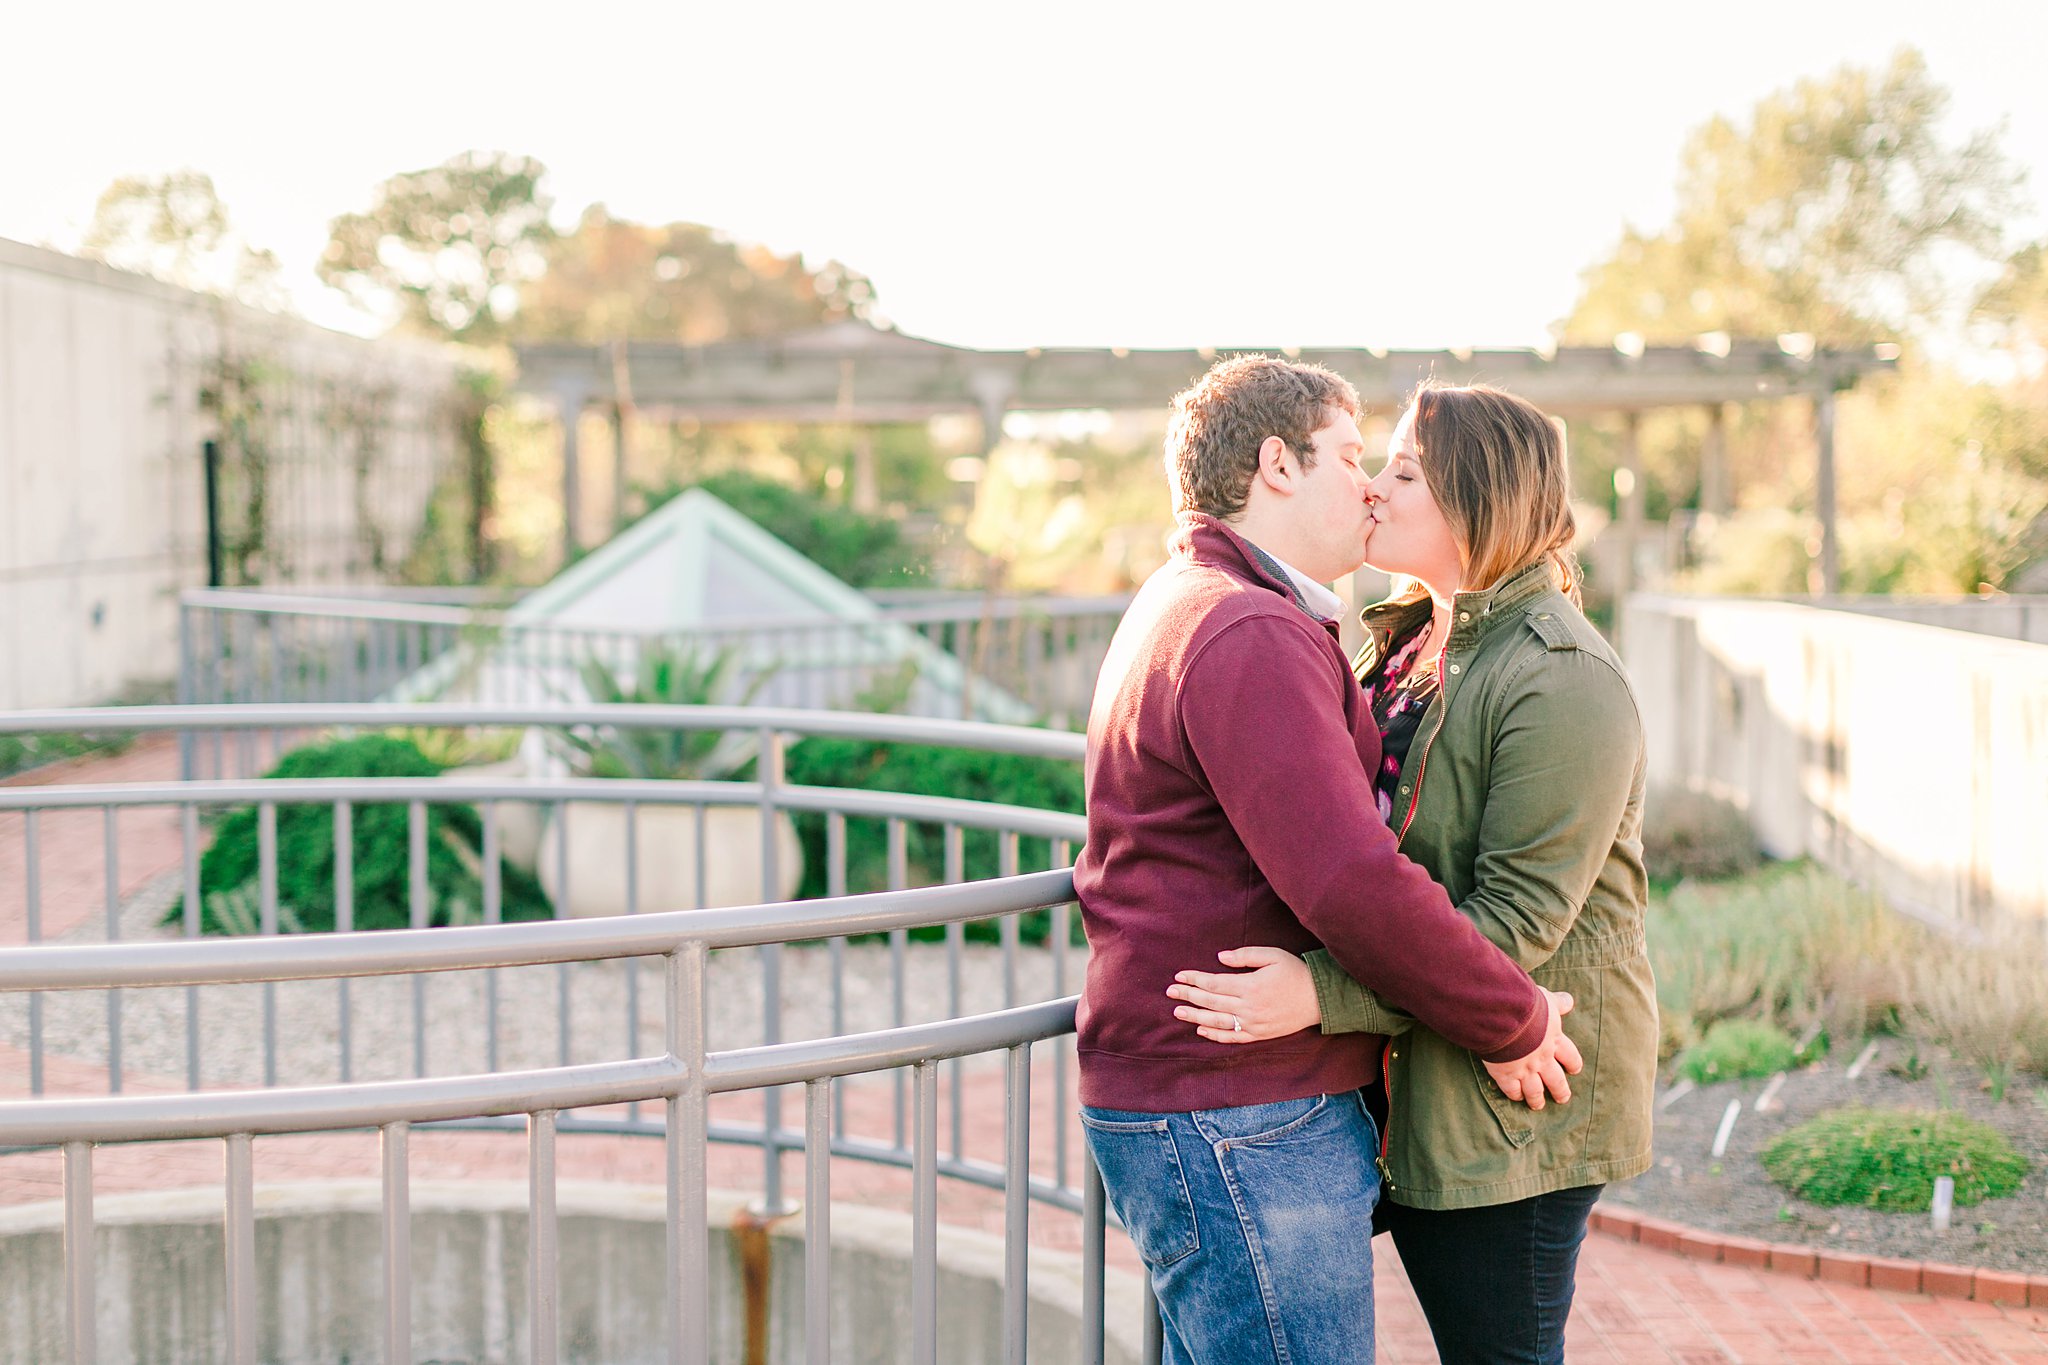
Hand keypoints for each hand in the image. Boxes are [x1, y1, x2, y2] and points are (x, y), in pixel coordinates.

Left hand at [1166, 947, 1319, 1043]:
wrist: (1319, 998)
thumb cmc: (1295, 972)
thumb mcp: (1272, 956)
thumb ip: (1244, 956)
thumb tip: (1219, 957)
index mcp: (1250, 985)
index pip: (1214, 983)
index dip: (1194, 979)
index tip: (1178, 976)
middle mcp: (1248, 1007)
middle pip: (1211, 1002)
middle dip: (1188, 996)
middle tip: (1170, 992)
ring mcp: (1253, 1023)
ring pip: (1217, 1021)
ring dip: (1195, 1017)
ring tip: (1178, 1012)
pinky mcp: (1259, 1034)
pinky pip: (1233, 1037)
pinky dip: (1215, 1035)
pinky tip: (1201, 1030)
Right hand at [1481, 989, 1582, 1109]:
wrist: (1503, 1017)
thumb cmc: (1526, 1005)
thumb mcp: (1545, 999)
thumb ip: (1557, 1003)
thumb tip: (1569, 1000)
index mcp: (1554, 1040)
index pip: (1569, 1056)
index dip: (1573, 1064)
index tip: (1574, 1070)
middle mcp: (1542, 1059)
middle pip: (1556, 1080)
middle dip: (1560, 1090)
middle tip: (1562, 1098)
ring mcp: (1524, 1069)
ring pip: (1535, 1090)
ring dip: (1537, 1099)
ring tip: (1538, 1105)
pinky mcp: (1505, 1074)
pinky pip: (1512, 1090)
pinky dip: (1515, 1094)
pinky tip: (1516, 1097)